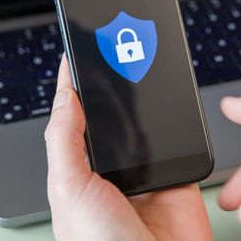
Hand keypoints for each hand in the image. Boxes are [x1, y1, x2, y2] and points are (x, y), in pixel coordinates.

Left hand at [45, 57, 211, 240]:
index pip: (73, 118)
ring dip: (143, 102)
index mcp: (76, 172)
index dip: (75, 85)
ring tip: (138, 72)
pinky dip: (175, 121)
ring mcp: (143, 172)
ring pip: (144, 122)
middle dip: (112, 88)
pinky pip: (176, 139)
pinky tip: (167, 104)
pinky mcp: (175, 175)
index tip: (78, 51)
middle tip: (114, 51)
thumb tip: (66, 96)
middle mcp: (109, 170)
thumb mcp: (68, 189)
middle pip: (111, 115)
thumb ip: (64, 140)